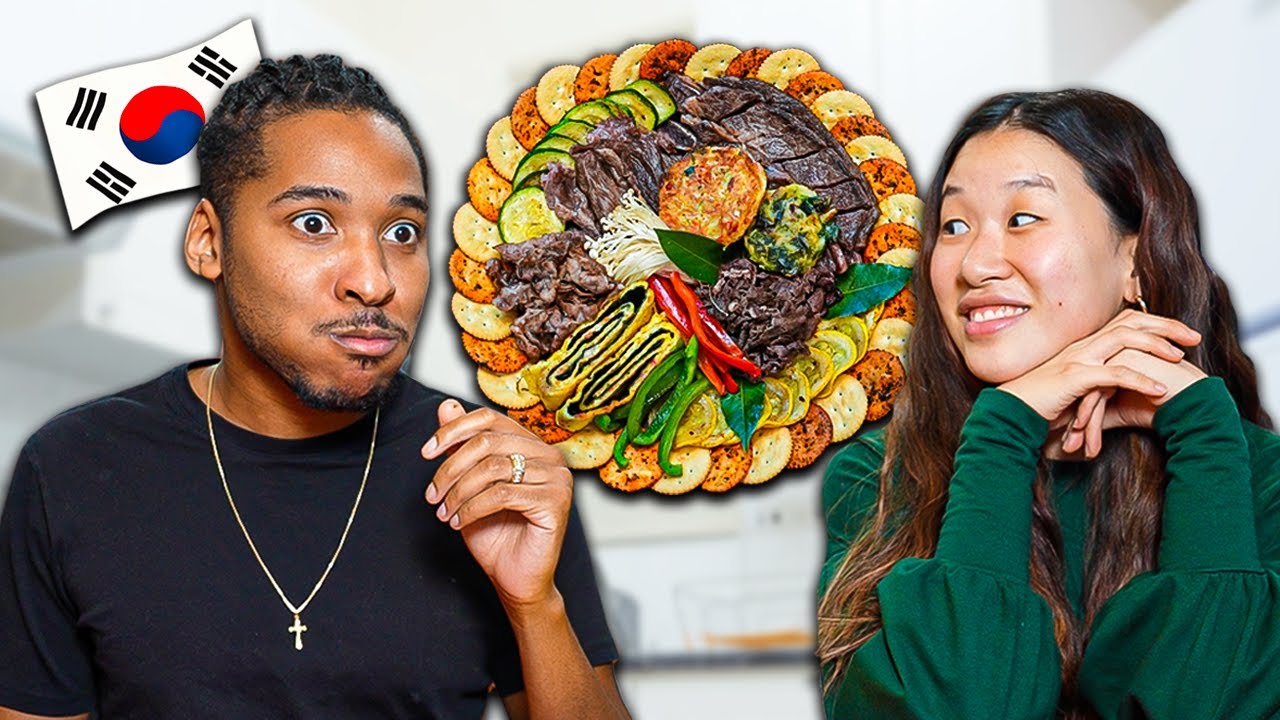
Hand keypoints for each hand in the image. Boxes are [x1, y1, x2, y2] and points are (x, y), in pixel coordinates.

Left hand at [421, 399, 572, 607]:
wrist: (515, 577)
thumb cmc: (496, 533)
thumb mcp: (468, 484)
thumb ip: (462, 445)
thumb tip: (447, 406)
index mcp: (532, 446)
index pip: (490, 419)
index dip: (453, 430)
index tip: (426, 453)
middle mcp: (550, 456)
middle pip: (488, 442)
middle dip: (450, 468)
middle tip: (432, 495)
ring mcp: (557, 478)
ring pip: (493, 468)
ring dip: (458, 492)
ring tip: (444, 512)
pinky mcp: (556, 501)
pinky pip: (502, 494)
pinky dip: (471, 508)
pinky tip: (459, 522)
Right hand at [998, 309, 1200, 456]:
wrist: (1010, 414)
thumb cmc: (1040, 405)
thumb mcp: (1075, 390)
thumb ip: (1097, 383)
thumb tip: (1122, 389)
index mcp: (1084, 346)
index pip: (1125, 322)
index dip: (1155, 323)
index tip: (1180, 334)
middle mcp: (1082, 346)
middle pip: (1131, 322)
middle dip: (1166, 326)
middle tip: (1194, 337)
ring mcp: (1077, 359)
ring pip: (1125, 340)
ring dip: (1157, 346)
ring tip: (1181, 357)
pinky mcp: (1074, 378)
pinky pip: (1114, 374)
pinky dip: (1140, 380)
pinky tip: (1160, 390)